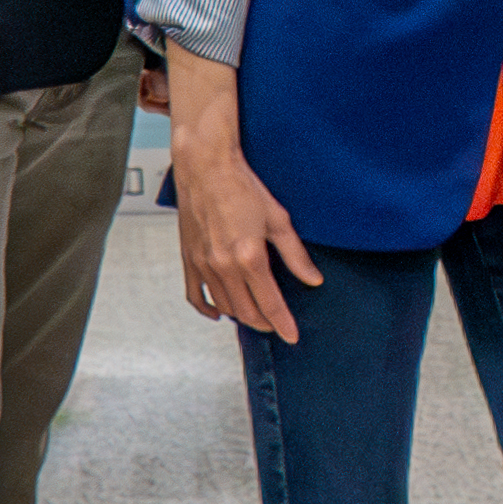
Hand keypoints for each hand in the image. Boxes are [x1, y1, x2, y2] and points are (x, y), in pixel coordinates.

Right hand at [171, 120, 321, 343]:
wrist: (205, 167)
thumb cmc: (241, 186)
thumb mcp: (278, 219)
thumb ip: (295, 254)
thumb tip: (313, 279)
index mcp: (249, 256)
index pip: (270, 303)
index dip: (283, 323)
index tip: (292, 336)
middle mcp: (223, 265)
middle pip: (246, 311)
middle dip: (264, 322)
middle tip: (277, 324)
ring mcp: (203, 264)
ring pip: (224, 305)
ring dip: (241, 315)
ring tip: (256, 314)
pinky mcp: (189, 258)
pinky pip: (195, 295)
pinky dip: (207, 309)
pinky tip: (218, 314)